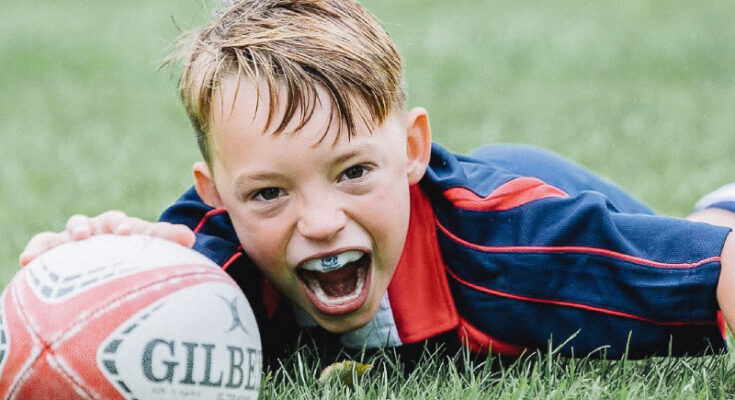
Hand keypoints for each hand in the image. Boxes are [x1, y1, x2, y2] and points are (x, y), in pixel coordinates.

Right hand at [19, 211, 195, 266]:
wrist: (116, 265)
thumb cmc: (135, 254)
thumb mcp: (152, 247)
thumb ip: (168, 240)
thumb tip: (190, 237)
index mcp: (117, 227)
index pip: (119, 222)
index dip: (121, 226)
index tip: (125, 233)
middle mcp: (93, 231)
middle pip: (88, 223)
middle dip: (89, 227)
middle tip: (90, 236)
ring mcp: (72, 242)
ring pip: (63, 234)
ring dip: (63, 238)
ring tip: (66, 244)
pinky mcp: (52, 255)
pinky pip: (41, 249)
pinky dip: (34, 251)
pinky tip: (26, 261)